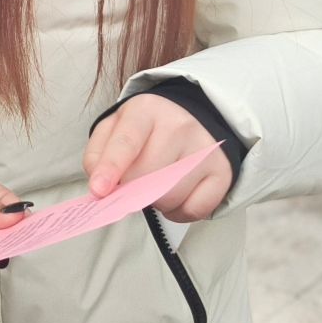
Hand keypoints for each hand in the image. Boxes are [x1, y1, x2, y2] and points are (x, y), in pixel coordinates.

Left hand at [84, 96, 234, 222]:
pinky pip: (194, 211)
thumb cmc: (148, 128)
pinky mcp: (223, 172)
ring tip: (156, 184)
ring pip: (169, 198)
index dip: (111, 168)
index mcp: (146, 110)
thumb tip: (99, 188)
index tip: (99, 190)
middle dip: (132, 190)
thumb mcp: (116, 128)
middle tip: (133, 183)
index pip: (126, 142)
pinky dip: (178, 212)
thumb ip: (98, 154)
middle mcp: (180, 125)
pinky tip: (175, 194)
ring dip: (155, 202)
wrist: (193, 117)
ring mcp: (205, 149)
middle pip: (146, 178)